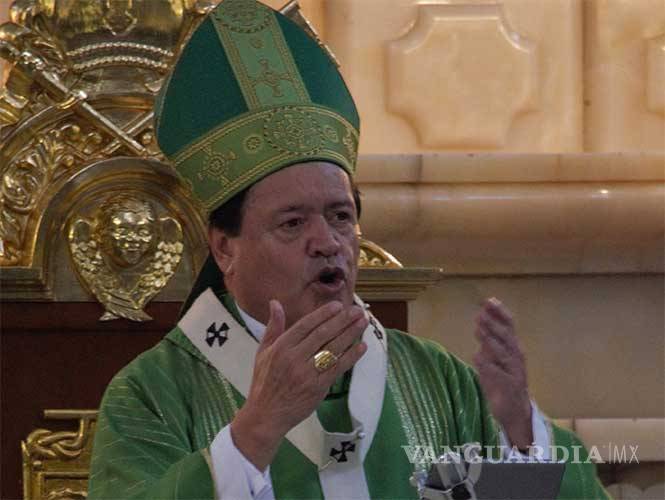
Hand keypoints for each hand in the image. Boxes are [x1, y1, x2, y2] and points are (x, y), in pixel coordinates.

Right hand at [231, 300, 367, 469]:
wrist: (266, 415)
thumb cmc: (264, 382)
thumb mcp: (263, 352)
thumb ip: (273, 326)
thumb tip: (275, 302)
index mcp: (281, 347)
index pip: (306, 325)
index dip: (324, 314)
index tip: (339, 305)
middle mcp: (293, 358)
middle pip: (323, 334)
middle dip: (342, 320)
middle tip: (358, 310)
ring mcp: (306, 373)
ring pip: (332, 349)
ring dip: (350, 334)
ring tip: (363, 323)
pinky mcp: (317, 388)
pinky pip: (337, 368)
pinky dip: (351, 356)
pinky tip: (362, 346)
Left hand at [472, 298, 532, 449]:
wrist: (515, 411)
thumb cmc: (503, 381)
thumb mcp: (494, 358)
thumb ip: (489, 341)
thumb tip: (481, 321)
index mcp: (513, 348)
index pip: (508, 326)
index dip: (500, 313)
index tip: (489, 300)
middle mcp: (516, 357)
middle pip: (506, 337)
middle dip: (493, 324)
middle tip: (480, 314)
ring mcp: (515, 372)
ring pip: (503, 354)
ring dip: (490, 341)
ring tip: (478, 330)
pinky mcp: (510, 387)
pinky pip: (499, 375)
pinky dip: (488, 365)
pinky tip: (477, 357)